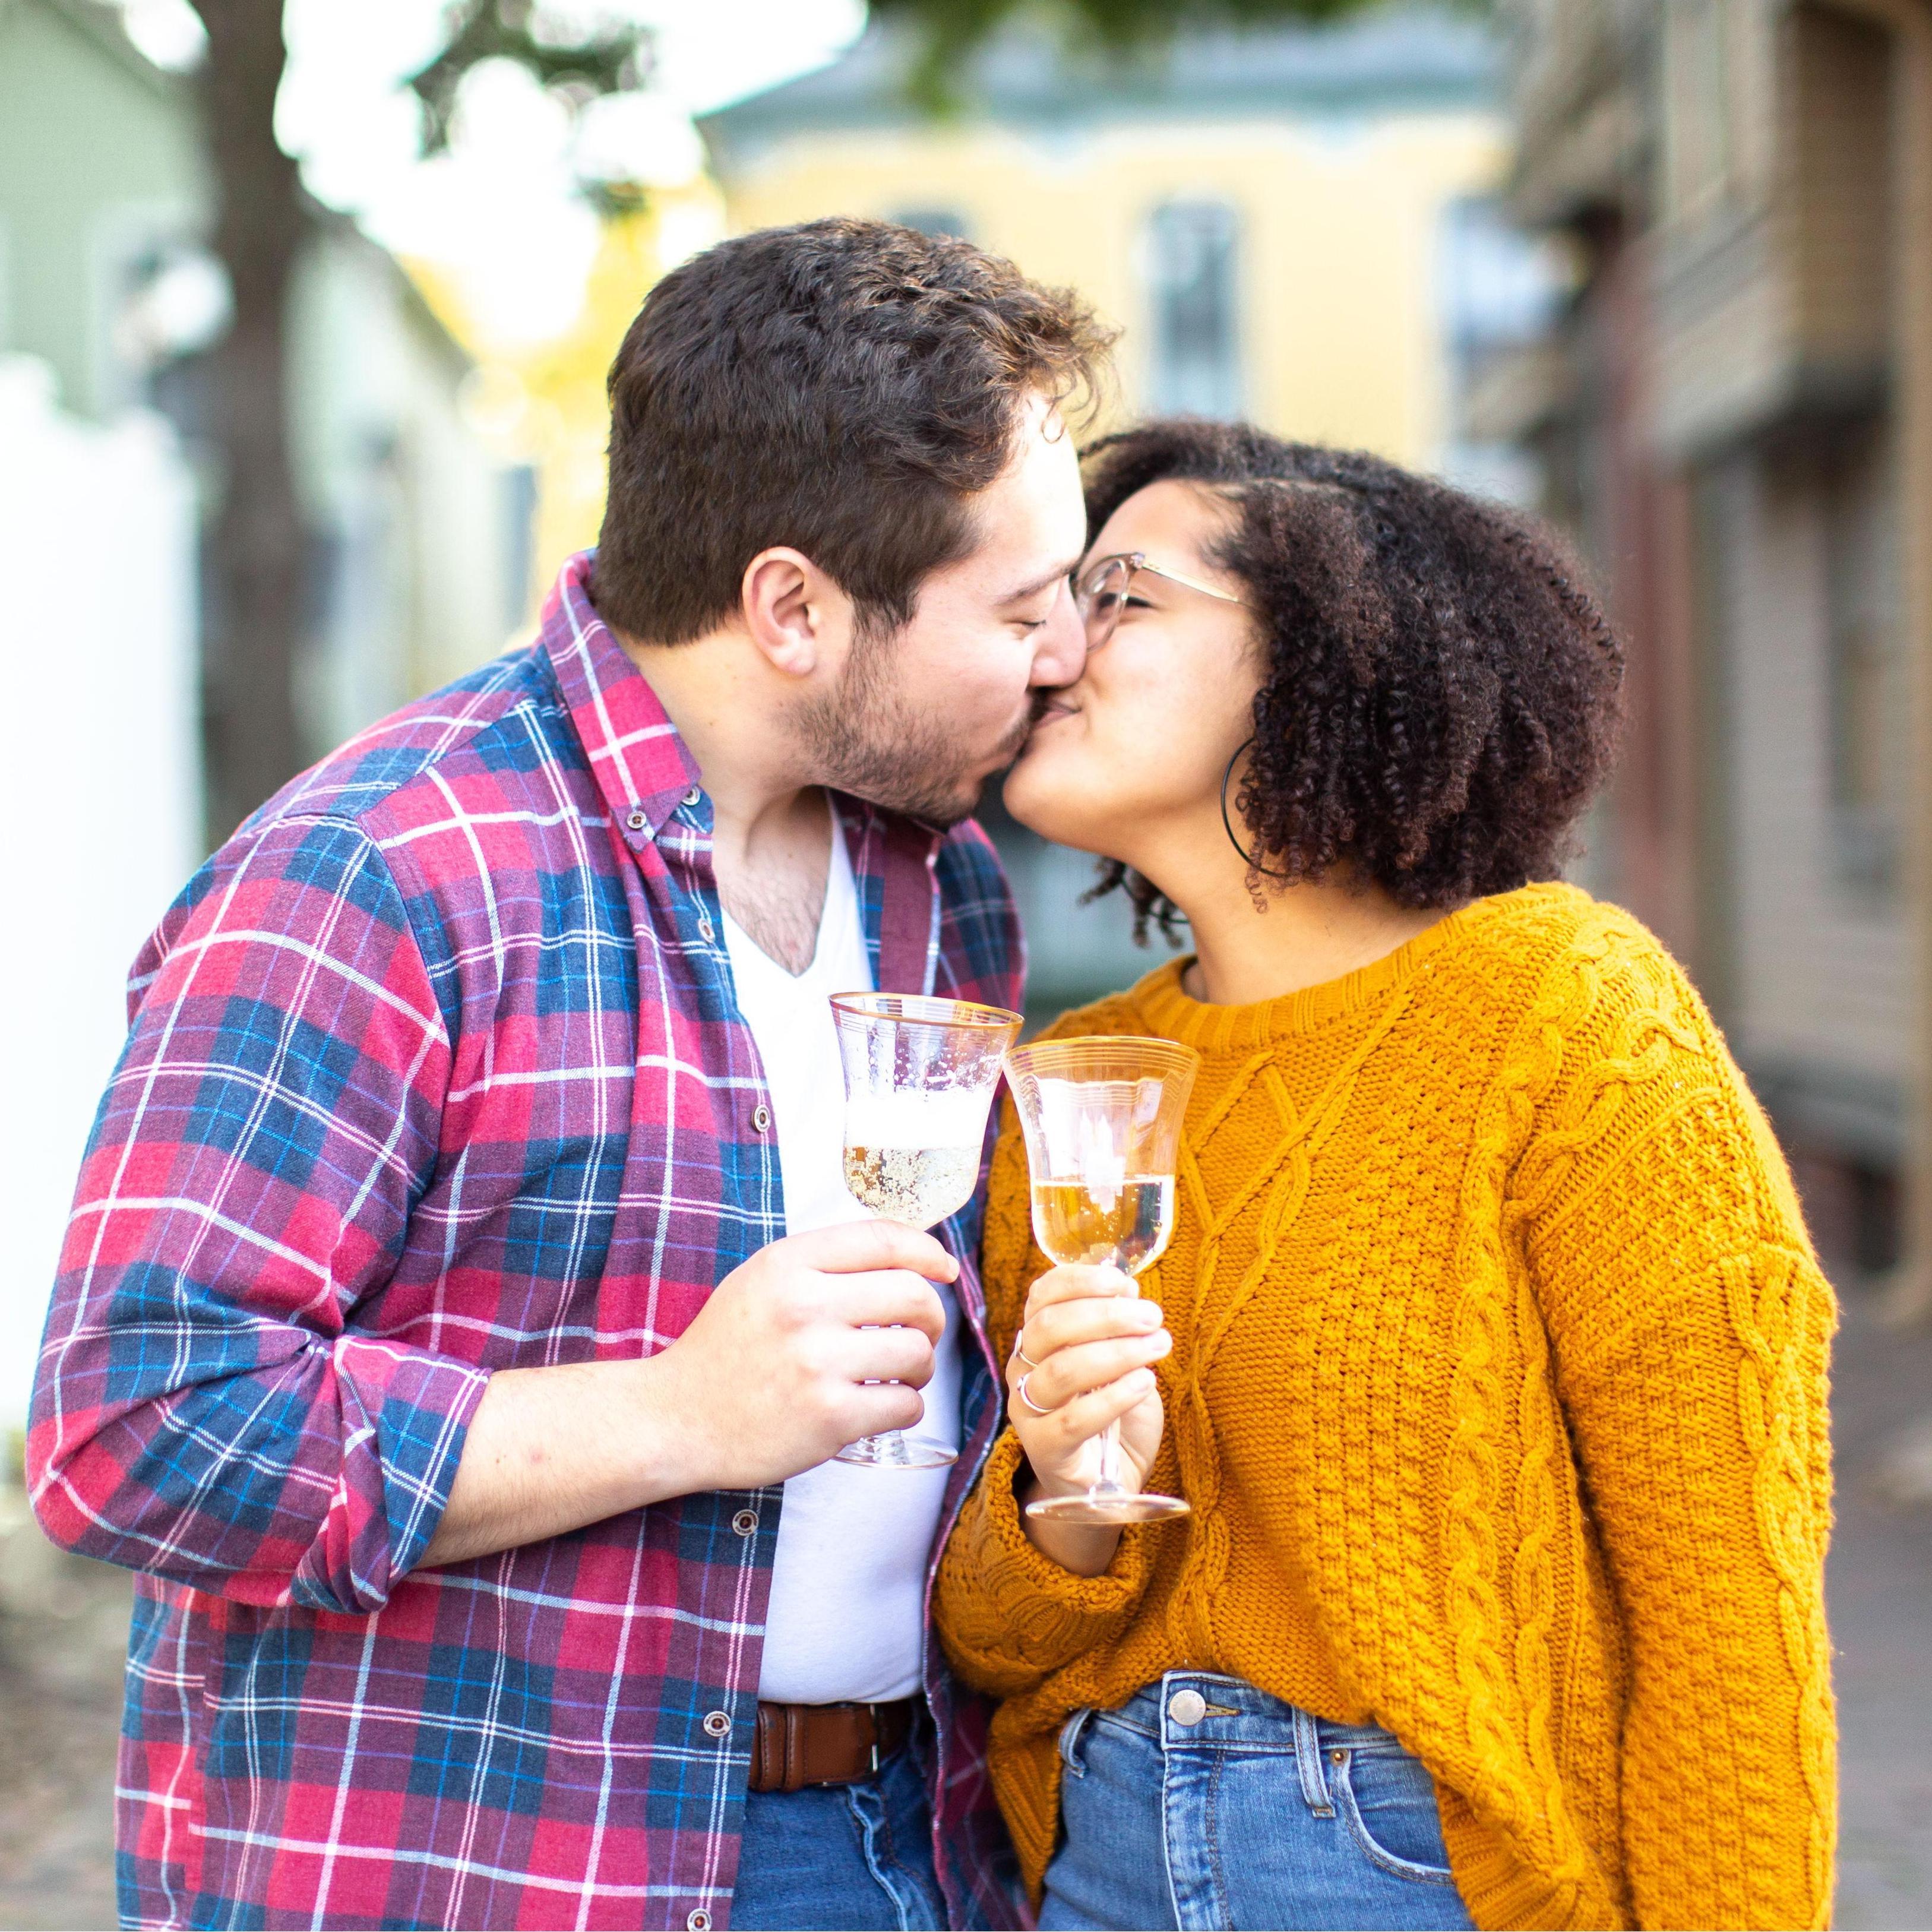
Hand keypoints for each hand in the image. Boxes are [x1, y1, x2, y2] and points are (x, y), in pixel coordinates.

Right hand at [652, 1220, 954, 1491]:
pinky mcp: (829, 1418)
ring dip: (920, 1367)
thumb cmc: (726, 1351)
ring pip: (917, 1352)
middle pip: (913, 1294)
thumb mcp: (761, 1282)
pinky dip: (903, 1408)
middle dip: (931, 1317)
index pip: (882, 1238)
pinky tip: (877, 1407)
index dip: (926, 1251)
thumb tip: (912, 1259)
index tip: (944, 1269)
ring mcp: (817, 1364)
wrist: (674, 1419)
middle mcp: (803, 1306)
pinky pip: (906, 1405)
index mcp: (787, 1264)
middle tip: (917, 1334)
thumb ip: (825, 1264)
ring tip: (897, 1376)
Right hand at [1006, 1263, 1169, 1505]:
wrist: (1105, 1485)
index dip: (1081, 1281)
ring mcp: (1027, 1410)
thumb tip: (1129, 1291)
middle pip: (1050, 1327)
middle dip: (1107, 1315)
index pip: (1042, 1296)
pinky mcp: (1044, 1449)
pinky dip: (1114, 1397)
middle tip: (1153, 1317)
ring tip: (1158, 1347)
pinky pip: (1073, 1420)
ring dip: (1118, 1352)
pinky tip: (1145, 1384)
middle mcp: (1023, 1369)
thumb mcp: (1121, 1364)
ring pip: (1062, 1370)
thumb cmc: (1114, 1415)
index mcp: (1038, 1340)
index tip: (1124, 1283)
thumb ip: (1119, 1330)